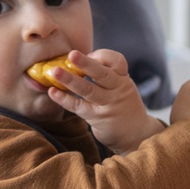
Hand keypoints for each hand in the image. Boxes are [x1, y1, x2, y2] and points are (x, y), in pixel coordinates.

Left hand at [42, 49, 159, 153]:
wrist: (137, 135)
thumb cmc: (123, 105)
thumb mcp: (122, 86)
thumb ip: (106, 75)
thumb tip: (80, 59)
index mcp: (123, 79)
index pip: (117, 61)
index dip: (102, 55)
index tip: (90, 54)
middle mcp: (117, 90)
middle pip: (103, 74)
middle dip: (86, 63)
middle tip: (71, 54)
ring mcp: (108, 105)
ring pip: (88, 90)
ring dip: (71, 80)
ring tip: (55, 72)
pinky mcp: (98, 118)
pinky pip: (79, 106)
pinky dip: (65, 99)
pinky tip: (53, 92)